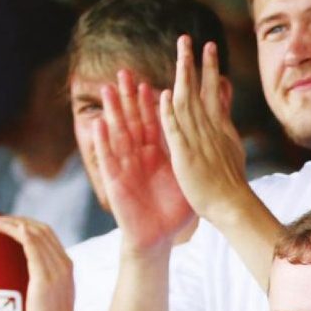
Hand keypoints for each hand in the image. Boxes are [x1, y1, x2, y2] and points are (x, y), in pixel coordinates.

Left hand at [0, 216, 75, 310]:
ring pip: (35, 233)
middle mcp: (64, 264)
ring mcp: (56, 271)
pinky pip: (31, 245)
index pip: (48, 234)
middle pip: (42, 229)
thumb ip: (44, 277)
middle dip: (19, 220)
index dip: (28, 224)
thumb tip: (30, 269)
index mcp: (67, 265)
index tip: (10, 223)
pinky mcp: (44, 279)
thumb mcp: (51, 294)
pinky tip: (4, 228)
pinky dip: (18, 232)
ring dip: (13, 223)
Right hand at [93, 66, 194, 252]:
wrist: (158, 238)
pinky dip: (102, 142)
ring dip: (112, 112)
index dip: (150, 103)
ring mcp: (126, 166)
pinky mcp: (115, 181)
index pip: (153, 122)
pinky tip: (98, 124)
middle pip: (133, 121)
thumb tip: (213, 136)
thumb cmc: (173, 211)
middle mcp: (139, 156)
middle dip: (128, 98)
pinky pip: (108, 159)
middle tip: (123, 73)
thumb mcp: (187, 177)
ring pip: (117, 134)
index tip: (149, 80)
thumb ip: (193, 155)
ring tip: (107, 90)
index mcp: (157, 154)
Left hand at [159, 36, 249, 228]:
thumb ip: (226, 120)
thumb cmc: (231, 180)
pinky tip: (164, 96)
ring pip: (186, 103)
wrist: (232, 204)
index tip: (208, 48)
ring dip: (181, 77)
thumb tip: (226, 96)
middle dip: (194, 63)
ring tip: (178, 56)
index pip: (212, 92)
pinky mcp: (184, 156)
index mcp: (218, 127)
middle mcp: (208, 129)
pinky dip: (169, 113)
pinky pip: (175, 131)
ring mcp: (196, 141)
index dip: (209, 69)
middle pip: (199, 90)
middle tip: (188, 39)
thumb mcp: (232, 144)